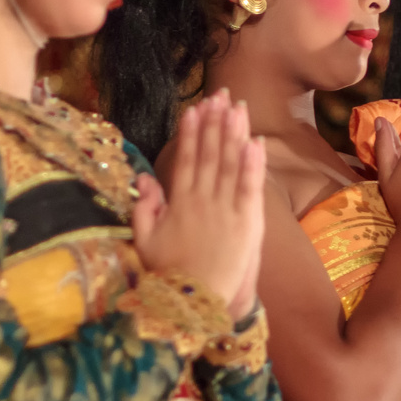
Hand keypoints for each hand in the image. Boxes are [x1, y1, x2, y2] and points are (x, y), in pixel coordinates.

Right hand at [133, 89, 266, 318]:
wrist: (194, 305)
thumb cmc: (169, 275)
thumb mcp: (146, 241)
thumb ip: (145, 207)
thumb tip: (144, 177)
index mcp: (178, 203)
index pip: (185, 159)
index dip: (191, 133)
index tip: (194, 108)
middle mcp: (202, 200)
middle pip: (210, 154)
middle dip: (215, 123)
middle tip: (220, 95)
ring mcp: (225, 210)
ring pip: (231, 164)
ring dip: (234, 133)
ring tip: (238, 107)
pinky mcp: (247, 223)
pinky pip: (251, 188)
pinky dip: (253, 164)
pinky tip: (256, 142)